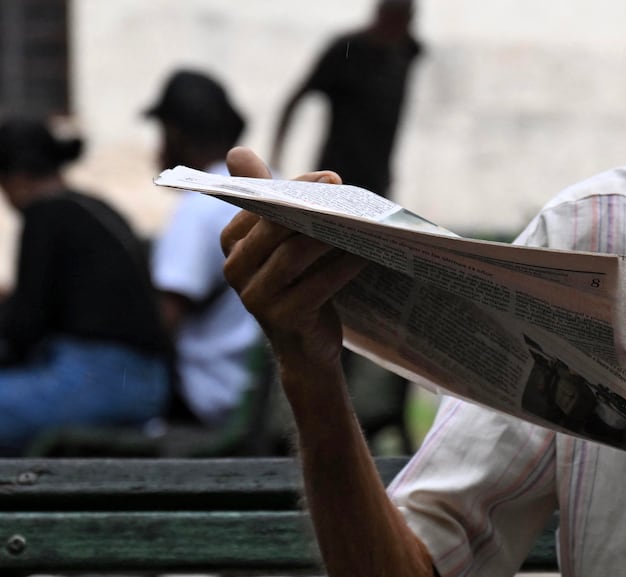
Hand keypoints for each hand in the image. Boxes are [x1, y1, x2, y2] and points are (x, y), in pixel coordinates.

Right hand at [220, 147, 366, 369]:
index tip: (329, 178)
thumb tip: (236, 151)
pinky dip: (343, 267)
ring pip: (294, 256)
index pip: (259, 207)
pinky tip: (366, 254)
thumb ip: (267, 200)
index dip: (294, 189)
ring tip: (359, 223)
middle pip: (275, 229)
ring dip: (330, 237)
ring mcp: (256, 298)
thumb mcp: (281, 243)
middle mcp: (234, 270)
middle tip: (346, 194)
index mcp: (231, 244)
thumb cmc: (298, 284)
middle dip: (312, 208)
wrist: (307, 349)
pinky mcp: (283, 320)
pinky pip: (317, 286)